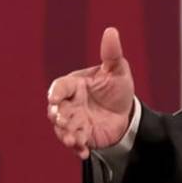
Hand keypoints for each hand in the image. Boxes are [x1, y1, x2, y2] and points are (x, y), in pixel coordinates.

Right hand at [46, 27, 135, 158]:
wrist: (126, 113)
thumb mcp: (117, 70)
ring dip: (67, 134)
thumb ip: (111, 54)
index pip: (60, 87)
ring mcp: (73, 122)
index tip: (55, 99)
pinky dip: (77, 148)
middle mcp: (69, 104)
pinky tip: (84, 152)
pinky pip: (75, 144)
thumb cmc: (117, 88)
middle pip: (57, 111)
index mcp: (74, 85)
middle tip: (64, 121)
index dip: (56, 93)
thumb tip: (111, 30)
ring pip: (63, 129)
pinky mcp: (81, 137)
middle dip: (59, 117)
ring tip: (74, 140)